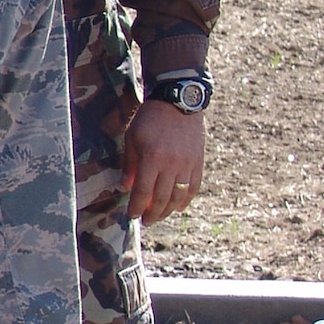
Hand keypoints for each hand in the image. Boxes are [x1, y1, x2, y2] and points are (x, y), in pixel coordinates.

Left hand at [121, 100, 204, 224]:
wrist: (179, 102)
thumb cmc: (150, 119)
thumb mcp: (133, 138)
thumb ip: (130, 164)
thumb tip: (125, 187)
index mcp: (152, 157)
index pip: (143, 190)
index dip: (137, 206)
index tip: (132, 216)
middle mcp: (172, 163)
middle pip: (162, 197)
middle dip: (152, 213)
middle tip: (145, 221)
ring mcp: (188, 163)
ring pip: (179, 196)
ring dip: (168, 210)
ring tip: (159, 216)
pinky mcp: (198, 161)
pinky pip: (194, 186)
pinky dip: (186, 200)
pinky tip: (178, 207)